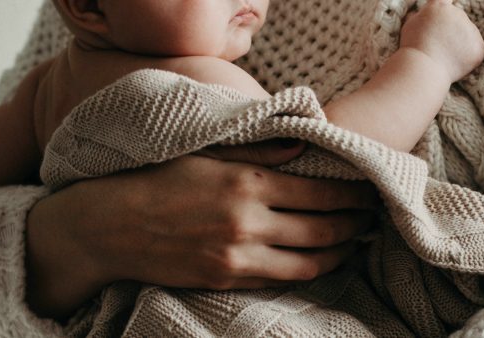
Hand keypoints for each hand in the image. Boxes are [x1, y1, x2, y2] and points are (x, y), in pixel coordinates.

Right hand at [26, 139, 377, 317]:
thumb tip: (304, 147)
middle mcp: (248, 223)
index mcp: (246, 183)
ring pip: (308, 263)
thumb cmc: (157, 179)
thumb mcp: (205, 151)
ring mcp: (237, 257)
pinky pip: (279, 280)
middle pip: (323, 230)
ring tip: (354, 244)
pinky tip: (316, 261)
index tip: (369, 191)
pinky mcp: (225, 280)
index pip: (320, 193)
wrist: (111, 225)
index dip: (352, 195)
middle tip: (372, 219)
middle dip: (355, 225)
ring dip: (339, 254)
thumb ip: (258, 149)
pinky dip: (306, 271)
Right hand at [400, 0, 483, 81]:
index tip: (449, 3)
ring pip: (466, 37)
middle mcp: (459, 14)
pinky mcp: (479, 48)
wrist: (422, 69)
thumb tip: (421, 13)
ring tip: (442, 57)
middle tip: (436, 46)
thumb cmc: (412, 48)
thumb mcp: (409, 26)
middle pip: (457, 20)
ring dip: (457, 45)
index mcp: (440, 7)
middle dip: (450, 31)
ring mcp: (471, 31)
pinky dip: (465, 59)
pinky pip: (473, 51)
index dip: (447, 2)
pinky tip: (451, 64)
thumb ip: (419, 16)